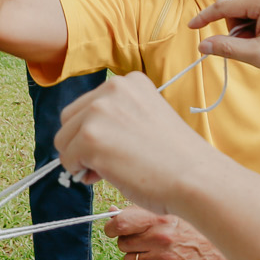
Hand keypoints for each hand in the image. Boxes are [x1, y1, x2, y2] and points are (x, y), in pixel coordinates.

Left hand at [53, 71, 218, 211]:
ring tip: (110, 170)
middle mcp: (111, 88)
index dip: (97, 130)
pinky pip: (67, 160)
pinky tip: (107, 175)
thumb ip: (116, 119)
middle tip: (109, 162)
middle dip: (82, 143)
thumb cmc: (176, 158)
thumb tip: (79, 141)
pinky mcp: (90, 138)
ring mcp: (99, 111)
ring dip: (79, 158)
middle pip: (70, 118)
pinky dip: (80, 172)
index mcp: (129, 81)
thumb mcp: (146, 119)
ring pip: (64, 139)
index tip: (118, 146)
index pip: (90, 104)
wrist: (195, 178)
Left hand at [105, 206, 229, 259]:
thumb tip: (111, 215)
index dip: (112, 228)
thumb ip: (136, 213)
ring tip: (150, 252)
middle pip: (123, 244)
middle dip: (128, 242)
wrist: (211, 246)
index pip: (121, 224)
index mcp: (157, 219)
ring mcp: (164, 259)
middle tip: (142, 240)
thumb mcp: (162, 212)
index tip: (113, 229)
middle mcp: (160, 239)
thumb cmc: (184, 226)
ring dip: (135, 258)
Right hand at [188, 0, 259, 75]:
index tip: (190, 28)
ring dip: (249, 29)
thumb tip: (203, 45)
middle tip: (257, 49)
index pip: (222, 6)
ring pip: (245, 9)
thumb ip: (228, 48)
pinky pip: (258, 7)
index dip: (204, 19)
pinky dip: (259, 23)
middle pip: (234, 9)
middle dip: (238, 31)